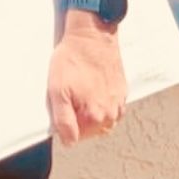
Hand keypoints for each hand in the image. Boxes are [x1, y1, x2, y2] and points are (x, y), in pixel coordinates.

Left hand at [47, 15, 126, 146]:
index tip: (60, 109)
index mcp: (96, 116)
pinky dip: (100, 102)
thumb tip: (69, 142)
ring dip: (91, 113)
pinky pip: (111, 106)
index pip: (79, 136)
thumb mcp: (57, 91)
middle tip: (68, 98)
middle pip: (92, 129)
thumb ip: (63, 120)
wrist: (91, 37)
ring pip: (103, 119)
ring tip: (78, 92)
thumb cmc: (72, 60)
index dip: (66, 125)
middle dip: (79, 120)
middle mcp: (112, 113)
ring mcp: (119, 102)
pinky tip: (90, 88)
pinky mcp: (122, 90)